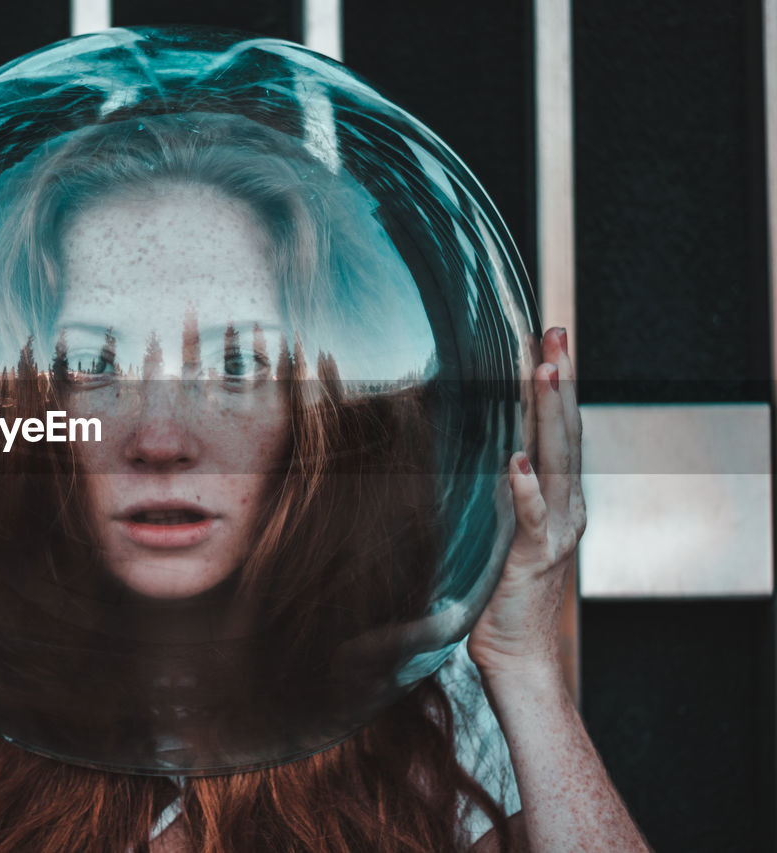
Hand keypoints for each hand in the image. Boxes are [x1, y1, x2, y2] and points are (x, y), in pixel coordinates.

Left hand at [468, 326, 585, 678]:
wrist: (517, 655)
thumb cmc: (498, 592)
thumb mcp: (495, 528)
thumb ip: (491, 492)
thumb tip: (465, 450)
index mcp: (556, 497)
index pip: (556, 429)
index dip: (552, 384)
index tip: (544, 339)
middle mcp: (564, 507)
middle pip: (565, 431)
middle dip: (560, 379)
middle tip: (555, 333)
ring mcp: (555, 530)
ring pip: (558, 460)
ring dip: (551, 414)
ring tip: (546, 371)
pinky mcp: (536, 557)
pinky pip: (533, 518)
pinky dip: (527, 489)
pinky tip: (518, 461)